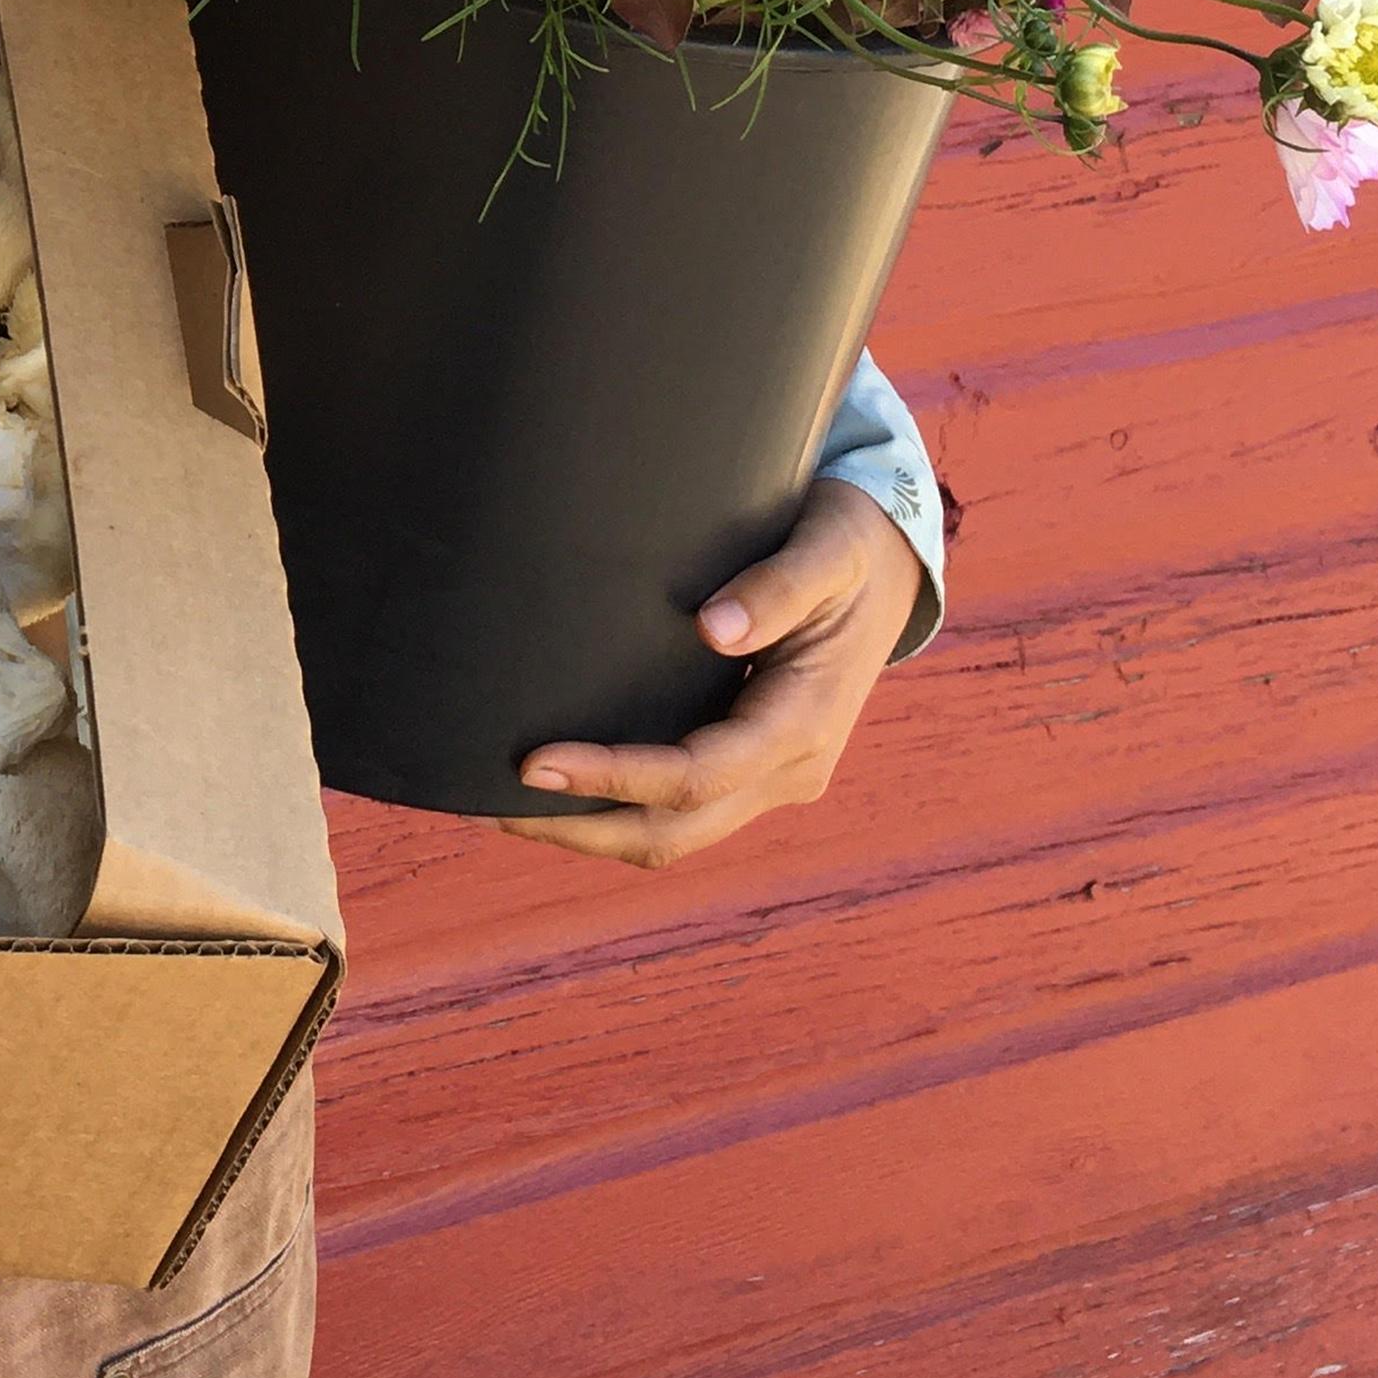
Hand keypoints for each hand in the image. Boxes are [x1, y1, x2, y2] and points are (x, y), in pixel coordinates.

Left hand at [499, 476, 922, 870]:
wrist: (891, 564)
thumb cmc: (850, 544)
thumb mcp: (828, 547)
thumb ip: (778, 586)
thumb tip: (714, 627)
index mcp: (806, 722)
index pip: (696, 773)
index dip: (613, 775)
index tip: (534, 762)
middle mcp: (792, 768)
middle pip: (675, 830)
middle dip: (580, 826)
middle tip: (486, 803)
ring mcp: (774, 774)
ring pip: (675, 832)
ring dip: (592, 828)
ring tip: (500, 805)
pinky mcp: (753, 764)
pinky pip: (682, 807)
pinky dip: (619, 806)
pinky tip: (560, 785)